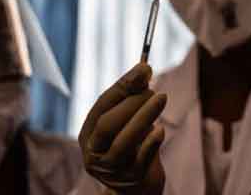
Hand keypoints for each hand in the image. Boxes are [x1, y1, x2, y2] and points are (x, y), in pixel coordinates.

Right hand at [78, 63, 166, 194]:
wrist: (137, 188)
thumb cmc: (134, 147)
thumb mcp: (129, 122)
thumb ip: (133, 98)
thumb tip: (144, 69)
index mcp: (88, 135)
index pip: (102, 105)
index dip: (123, 85)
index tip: (144, 68)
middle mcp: (94, 153)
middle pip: (108, 124)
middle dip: (132, 101)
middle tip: (154, 88)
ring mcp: (111, 168)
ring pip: (124, 141)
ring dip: (144, 116)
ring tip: (161, 98)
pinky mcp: (131, 179)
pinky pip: (141, 159)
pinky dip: (151, 142)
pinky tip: (160, 129)